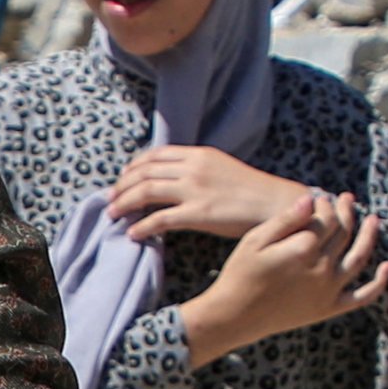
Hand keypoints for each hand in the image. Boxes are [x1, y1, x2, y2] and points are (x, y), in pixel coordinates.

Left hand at [107, 146, 294, 241]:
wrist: (277, 205)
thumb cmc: (252, 190)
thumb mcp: (222, 167)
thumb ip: (197, 168)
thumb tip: (174, 177)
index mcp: (198, 154)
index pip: (155, 154)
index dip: (133, 167)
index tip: (122, 178)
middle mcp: (193, 167)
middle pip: (144, 172)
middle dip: (121, 186)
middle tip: (110, 200)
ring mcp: (195, 189)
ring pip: (146, 192)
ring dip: (124, 204)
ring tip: (114, 215)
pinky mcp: (199, 214)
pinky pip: (160, 219)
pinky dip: (142, 226)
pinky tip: (134, 234)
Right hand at [182, 190, 387, 364]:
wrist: (235, 317)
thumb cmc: (240, 274)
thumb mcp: (255, 241)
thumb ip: (286, 220)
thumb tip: (312, 200)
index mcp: (303, 249)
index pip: (326, 218)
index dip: (326, 204)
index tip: (321, 198)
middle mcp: (322, 268)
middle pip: (344, 233)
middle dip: (346, 212)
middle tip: (346, 199)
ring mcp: (329, 290)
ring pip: (359, 257)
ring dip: (369, 236)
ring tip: (374, 220)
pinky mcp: (330, 307)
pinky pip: (363, 296)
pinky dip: (379, 282)